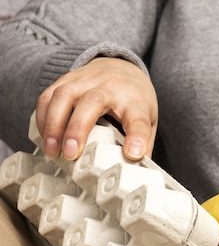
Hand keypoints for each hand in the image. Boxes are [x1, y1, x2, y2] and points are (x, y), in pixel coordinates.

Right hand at [35, 57, 157, 160]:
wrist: (123, 67)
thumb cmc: (134, 102)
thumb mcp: (148, 122)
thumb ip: (142, 147)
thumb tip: (137, 177)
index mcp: (136, 103)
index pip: (139, 120)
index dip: (137, 137)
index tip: (133, 154)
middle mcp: (112, 87)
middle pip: (94, 101)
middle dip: (79, 128)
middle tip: (70, 155)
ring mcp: (87, 80)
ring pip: (65, 95)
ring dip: (54, 124)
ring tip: (52, 150)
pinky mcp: (67, 79)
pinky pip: (49, 95)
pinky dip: (43, 116)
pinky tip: (43, 136)